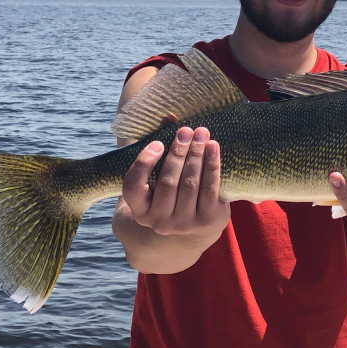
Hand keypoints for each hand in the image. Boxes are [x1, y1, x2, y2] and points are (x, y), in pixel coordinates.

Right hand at [122, 127, 228, 251]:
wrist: (193, 230)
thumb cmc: (169, 194)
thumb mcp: (156, 181)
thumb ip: (156, 153)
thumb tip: (168, 117)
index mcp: (140, 211)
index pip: (133, 187)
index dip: (144, 163)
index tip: (157, 143)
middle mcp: (159, 222)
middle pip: (168, 182)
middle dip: (177, 152)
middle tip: (185, 131)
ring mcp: (184, 224)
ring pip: (190, 184)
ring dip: (196, 154)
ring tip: (201, 133)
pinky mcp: (208, 221)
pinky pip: (210, 188)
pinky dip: (212, 165)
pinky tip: (213, 147)